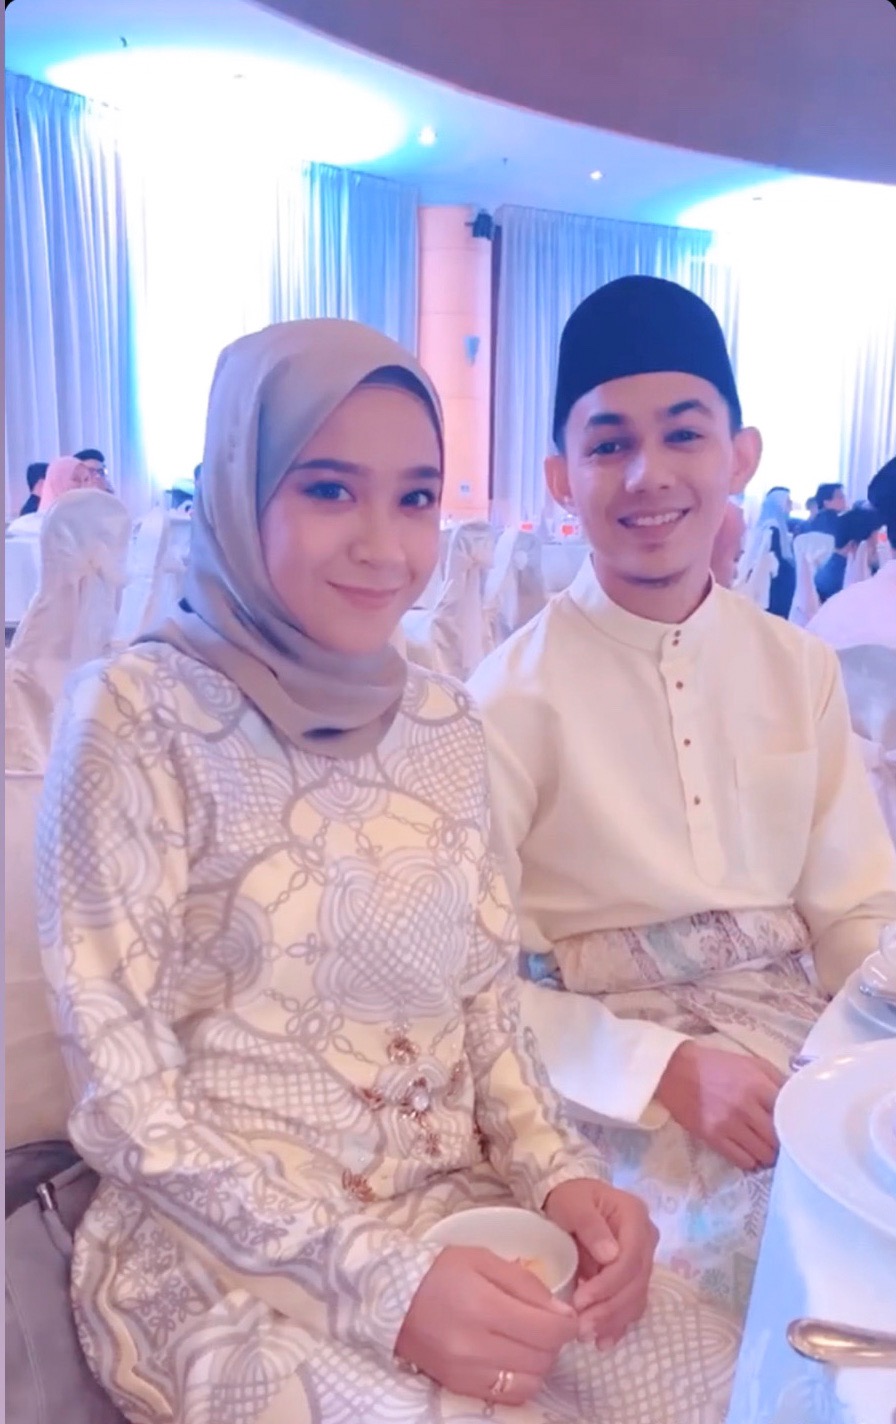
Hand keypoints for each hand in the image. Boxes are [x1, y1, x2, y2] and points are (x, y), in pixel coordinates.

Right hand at [395, 1245, 576, 1403]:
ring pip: (530, 1381)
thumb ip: (526, 1284)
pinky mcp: (459, 1387)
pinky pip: (508, 1395)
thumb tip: (562, 1313)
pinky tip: (512, 1359)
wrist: (390, 1297)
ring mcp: (466, 1372)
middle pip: (542, 1358)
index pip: (546, 1330)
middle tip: (545, 1323)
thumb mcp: (484, 1259)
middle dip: (554, 1341)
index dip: (567, 1325)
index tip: (567, 1316)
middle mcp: (475, 1346)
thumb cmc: (439, 1270)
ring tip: (528, 1341)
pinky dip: (520, 1379)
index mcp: (482, 1305)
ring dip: (539, 1362)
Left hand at [544, 1178, 657, 1347]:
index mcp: (636, 1218)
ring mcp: (642, 1260)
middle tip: (582, 1327)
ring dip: (613, 1320)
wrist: (570, 1200)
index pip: (630, 1259)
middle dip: (609, 1309)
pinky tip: (604, 1342)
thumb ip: (591, 1226)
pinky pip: (632, 1304)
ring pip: (636, 1298)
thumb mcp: (573, 1203)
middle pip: (636, 1283)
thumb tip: (610, 1256)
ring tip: (587, 1336)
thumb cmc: (570, 1197)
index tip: (582, 1300)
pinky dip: (619, 1324)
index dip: (609, 1284)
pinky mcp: (633, 1277)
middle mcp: (646, 1240)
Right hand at [656, 1041, 784, 1170]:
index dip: (795, 1123)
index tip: (796, 1127)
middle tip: (781, 1141)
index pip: (789, 1114)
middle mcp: (746, 1107)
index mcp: (758, 1085)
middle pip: (778, 1139)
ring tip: (765, 1148)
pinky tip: (750, 1153)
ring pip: (763, 1154)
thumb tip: (798, 1099)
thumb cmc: (716, 1065)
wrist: (675, 1071)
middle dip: (782, 1142)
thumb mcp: (751, 1062)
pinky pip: (743, 1161)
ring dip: (768, 1154)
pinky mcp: (713, 1138)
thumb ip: (777, 1079)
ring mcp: (729, 1125)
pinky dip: (750, 1160)